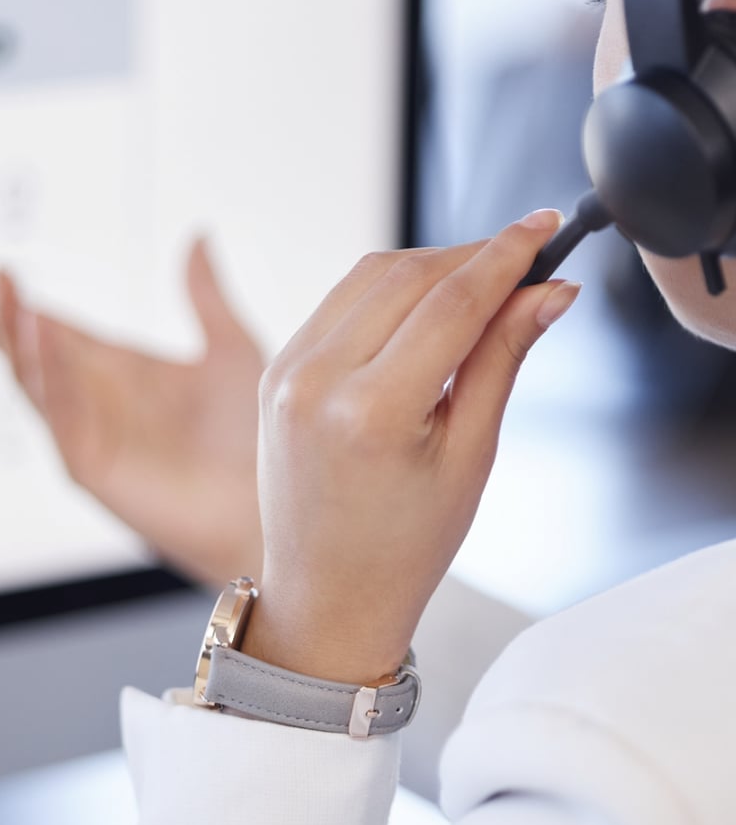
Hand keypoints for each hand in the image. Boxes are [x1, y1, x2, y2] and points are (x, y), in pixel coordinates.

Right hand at [0, 240, 263, 584]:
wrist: (273, 501)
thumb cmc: (254, 436)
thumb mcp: (230, 347)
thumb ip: (205, 295)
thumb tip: (197, 234)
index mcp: (118, 371)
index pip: (53, 328)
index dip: (20, 300)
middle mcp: (94, 401)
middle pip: (28, 350)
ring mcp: (89, 435)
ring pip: (33, 380)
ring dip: (14, 336)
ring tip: (0, 292)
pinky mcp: (93, 468)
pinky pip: (60, 417)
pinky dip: (49, 375)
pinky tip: (43, 335)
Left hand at [246, 212, 579, 684]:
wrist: (328, 595)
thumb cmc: (404, 546)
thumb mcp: (470, 455)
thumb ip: (502, 359)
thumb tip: (548, 294)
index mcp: (371, 411)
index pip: (452, 302)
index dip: (507, 256)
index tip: (544, 229)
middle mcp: (317, 381)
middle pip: (409, 275)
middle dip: (473, 256)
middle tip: (526, 259)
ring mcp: (287, 372)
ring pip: (369, 276)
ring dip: (431, 265)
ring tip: (483, 283)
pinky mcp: (275, 370)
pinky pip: (339, 301)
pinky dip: (388, 288)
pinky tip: (426, 304)